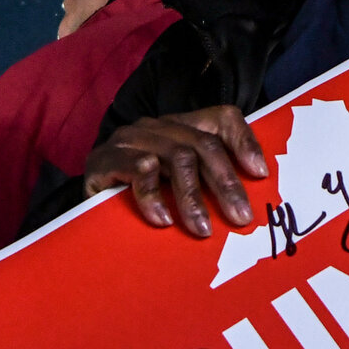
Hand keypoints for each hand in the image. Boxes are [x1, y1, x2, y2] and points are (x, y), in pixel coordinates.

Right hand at [82, 106, 268, 236]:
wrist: (87, 205)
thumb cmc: (143, 196)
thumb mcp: (183, 185)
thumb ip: (213, 180)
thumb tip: (252, 196)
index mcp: (181, 125)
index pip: (222, 118)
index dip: (245, 142)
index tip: (261, 175)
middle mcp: (157, 126)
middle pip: (203, 145)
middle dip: (226, 183)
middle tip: (240, 217)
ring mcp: (130, 139)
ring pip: (177, 157)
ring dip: (193, 198)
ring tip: (202, 229)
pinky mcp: (104, 159)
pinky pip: (139, 170)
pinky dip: (155, 198)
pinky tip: (163, 221)